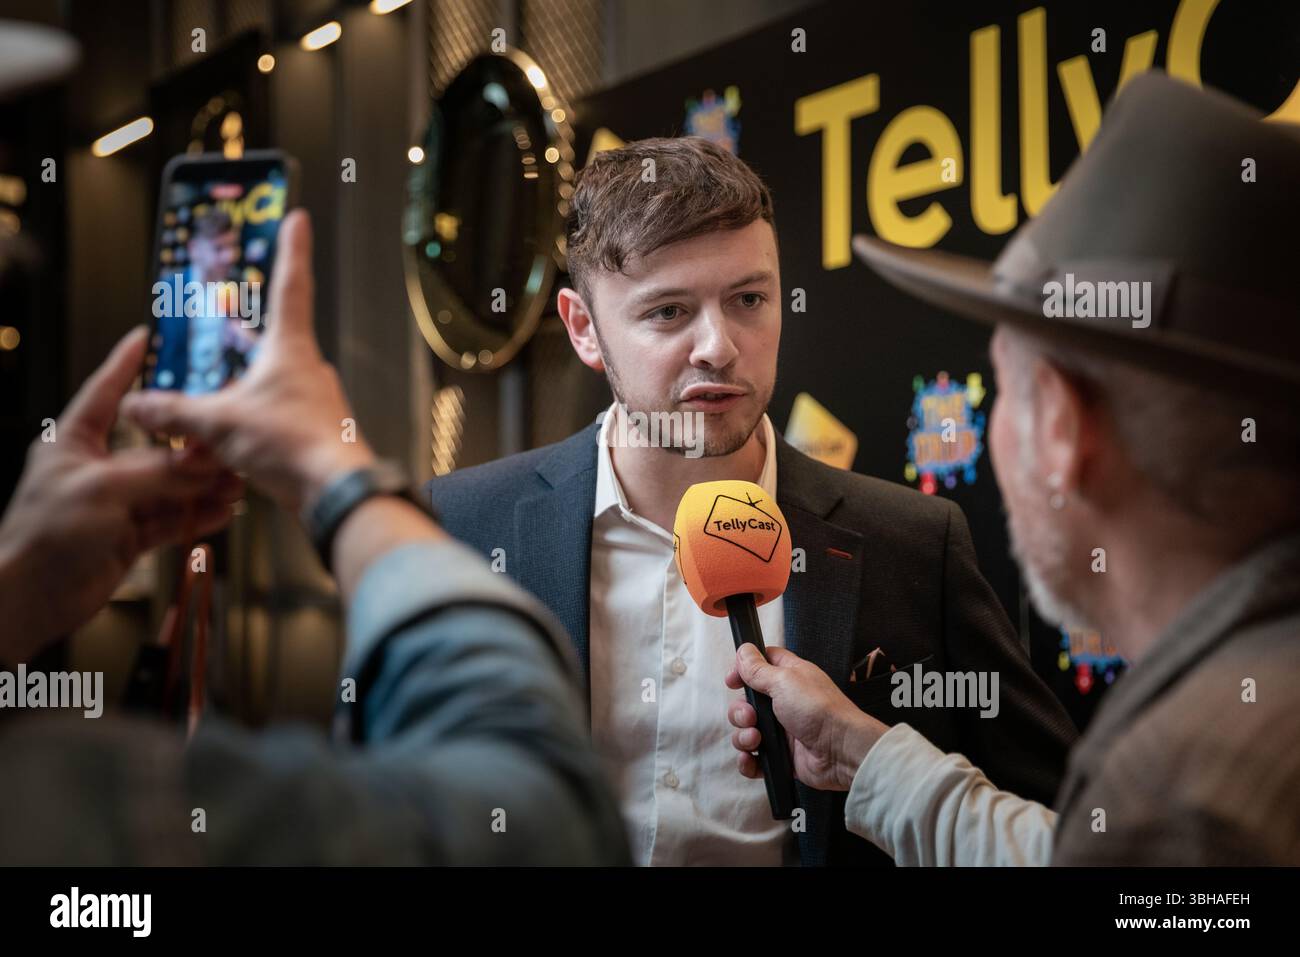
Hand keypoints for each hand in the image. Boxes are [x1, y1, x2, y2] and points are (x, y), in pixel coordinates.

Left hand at [0, 327, 240, 661]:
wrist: (30, 598)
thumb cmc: (47, 533)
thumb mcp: (104, 490)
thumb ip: (158, 472)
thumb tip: (204, 460)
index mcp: (74, 442)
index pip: (106, 392)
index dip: (128, 365)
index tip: (150, 338)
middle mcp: (97, 468)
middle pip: (155, 447)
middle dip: (193, 446)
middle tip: (229, 438)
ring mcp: (115, 503)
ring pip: (169, 486)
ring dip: (203, 486)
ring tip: (237, 483)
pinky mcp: (128, 535)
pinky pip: (170, 519)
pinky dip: (196, 516)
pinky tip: (223, 512)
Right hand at [122, 210, 375, 513]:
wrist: (338, 493)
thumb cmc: (291, 445)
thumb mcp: (219, 424)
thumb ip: (174, 412)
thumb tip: (136, 406)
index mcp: (291, 348)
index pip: (291, 284)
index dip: (292, 249)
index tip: (297, 218)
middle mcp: (309, 368)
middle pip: (274, 339)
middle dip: (246, 336)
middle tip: (225, 326)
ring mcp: (317, 400)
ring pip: (274, 383)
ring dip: (245, 387)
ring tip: (212, 398)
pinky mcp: (317, 432)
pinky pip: (279, 416)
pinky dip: (254, 420)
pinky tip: (232, 440)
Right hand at [725, 644, 888, 790]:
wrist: (840, 750)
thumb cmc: (820, 710)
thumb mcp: (785, 681)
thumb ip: (759, 669)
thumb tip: (744, 650)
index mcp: (788, 677)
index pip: (760, 665)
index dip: (743, 670)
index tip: (733, 680)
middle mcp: (783, 702)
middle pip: (746, 702)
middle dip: (740, 711)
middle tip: (751, 716)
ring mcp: (781, 730)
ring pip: (746, 730)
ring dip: (743, 736)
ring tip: (757, 739)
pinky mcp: (781, 755)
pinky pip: (754, 758)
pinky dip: (748, 761)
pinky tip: (752, 758)